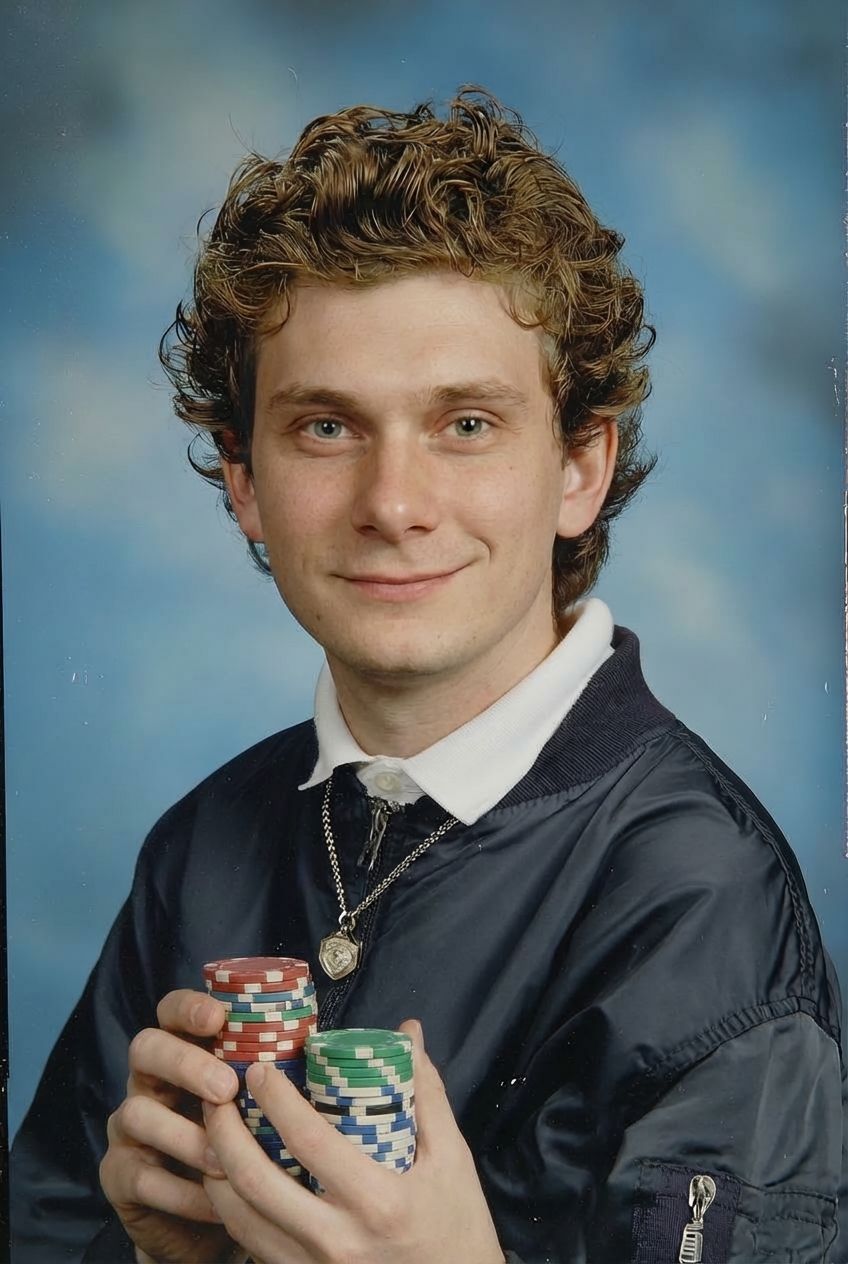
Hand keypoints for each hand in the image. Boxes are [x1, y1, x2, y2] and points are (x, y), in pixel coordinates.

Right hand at [99, 988, 246, 1263]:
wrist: (201, 1220)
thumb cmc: (238, 1144)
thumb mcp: (251, 1104)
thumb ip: (268, 1076)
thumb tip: (319, 1051)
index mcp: (180, 1050)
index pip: (171, 1011)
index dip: (189, 1008)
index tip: (219, 1017)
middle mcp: (147, 1080)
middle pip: (145, 1048)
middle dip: (185, 1063)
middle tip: (226, 1088)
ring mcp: (127, 1127)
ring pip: (137, 1113)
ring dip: (185, 1136)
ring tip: (225, 1159)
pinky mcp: (119, 1175)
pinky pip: (140, 1176)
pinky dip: (181, 1191)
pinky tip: (215, 1202)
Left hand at [202, 1019, 504, 1263]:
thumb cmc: (458, 1231)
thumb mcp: (452, 1159)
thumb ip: (426, 1094)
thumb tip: (408, 1032)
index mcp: (377, 1202)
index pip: (308, 1140)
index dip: (275, 1099)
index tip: (258, 1069)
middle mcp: (337, 1241)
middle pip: (256, 1181)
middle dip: (223, 1131)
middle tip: (216, 1096)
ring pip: (239, 1220)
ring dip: (215, 1172)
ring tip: (212, 1133)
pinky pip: (250, 1247)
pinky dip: (232, 1210)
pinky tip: (230, 1181)